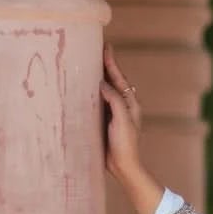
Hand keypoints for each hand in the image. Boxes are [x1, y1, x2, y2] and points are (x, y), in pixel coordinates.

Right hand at [100, 43, 143, 183]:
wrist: (124, 167)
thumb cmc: (126, 144)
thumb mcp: (122, 120)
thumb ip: (114, 100)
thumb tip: (102, 83)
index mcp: (130, 103)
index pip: (120, 78)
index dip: (111, 62)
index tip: (106, 46)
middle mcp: (122, 105)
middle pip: (112, 81)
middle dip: (104, 66)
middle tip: (94, 50)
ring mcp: (113, 113)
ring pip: (104, 91)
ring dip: (96, 78)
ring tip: (87, 64)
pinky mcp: (104, 122)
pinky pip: (97, 102)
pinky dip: (91, 93)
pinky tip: (82, 90)